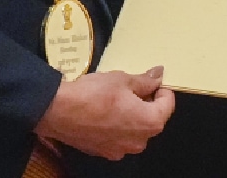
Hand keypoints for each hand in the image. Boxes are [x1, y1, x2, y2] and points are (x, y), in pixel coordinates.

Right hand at [36, 67, 175, 159]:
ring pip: (135, 129)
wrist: (58, 111)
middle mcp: (139, 141)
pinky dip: (117, 126)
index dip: (162, 89)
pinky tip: (104, 112)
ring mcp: (121, 150)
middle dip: (147, 103)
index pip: (168, 105)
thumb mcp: (123, 80)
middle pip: (153, 119)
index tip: (151, 80)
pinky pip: (119, 137)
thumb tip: (159, 75)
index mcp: (150, 122)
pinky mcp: (104, 152)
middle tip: (132, 87)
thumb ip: (145, 80)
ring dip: (132, 115)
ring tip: (117, 99)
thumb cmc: (93, 94)